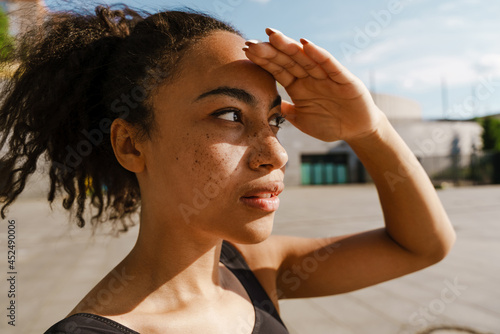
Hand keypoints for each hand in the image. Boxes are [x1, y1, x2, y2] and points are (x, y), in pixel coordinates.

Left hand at [243, 28, 385, 142]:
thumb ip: (286, 112)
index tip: (246, 51)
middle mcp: (309, 77)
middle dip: (270, 50)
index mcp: (298, 86)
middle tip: (253, 41)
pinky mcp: (343, 79)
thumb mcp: (302, 120)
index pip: (277, 70)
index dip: (263, 60)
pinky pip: (329, 65)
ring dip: (289, 47)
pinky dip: (318, 54)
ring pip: (305, 58)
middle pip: (287, 60)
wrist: (356, 130)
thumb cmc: (329, 124)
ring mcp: (325, 76)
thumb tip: (266, 107)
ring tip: (273, 36)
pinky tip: (305, 44)